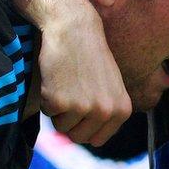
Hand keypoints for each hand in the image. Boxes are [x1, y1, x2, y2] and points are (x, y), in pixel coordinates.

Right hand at [12, 0, 132, 145]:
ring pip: (61, 128)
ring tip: (67, 82)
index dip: (85, 125)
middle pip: (78, 138)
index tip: (83, 105)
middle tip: (73, 91)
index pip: (97, 140)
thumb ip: (107, 111)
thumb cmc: (91, 56)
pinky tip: (57, 77)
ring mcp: (84, 107)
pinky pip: (46, 113)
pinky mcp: (60, 101)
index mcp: (122, 110)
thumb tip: (95, 139)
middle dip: (70, 119)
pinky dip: (46, 98)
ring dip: (58, 108)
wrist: (75, 28)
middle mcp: (106, 111)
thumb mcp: (111, 86)